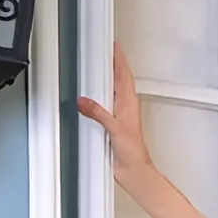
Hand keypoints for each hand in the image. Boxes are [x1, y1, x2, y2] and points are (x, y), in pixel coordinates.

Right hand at [78, 45, 151, 182]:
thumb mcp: (114, 128)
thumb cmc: (133, 152)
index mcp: (129, 103)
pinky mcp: (112, 125)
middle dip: (112, 65)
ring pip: (111, 92)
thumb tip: (84, 101)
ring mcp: (119, 116)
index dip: (120, 59)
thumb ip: (98, 113)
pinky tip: (90, 96)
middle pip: (118, 80)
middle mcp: (125, 107)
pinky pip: (102, 105)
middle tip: (104, 51)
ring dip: (105, 80)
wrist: (133, 171)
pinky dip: (97, 98)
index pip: (124, 74)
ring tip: (97, 67)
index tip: (114, 45)